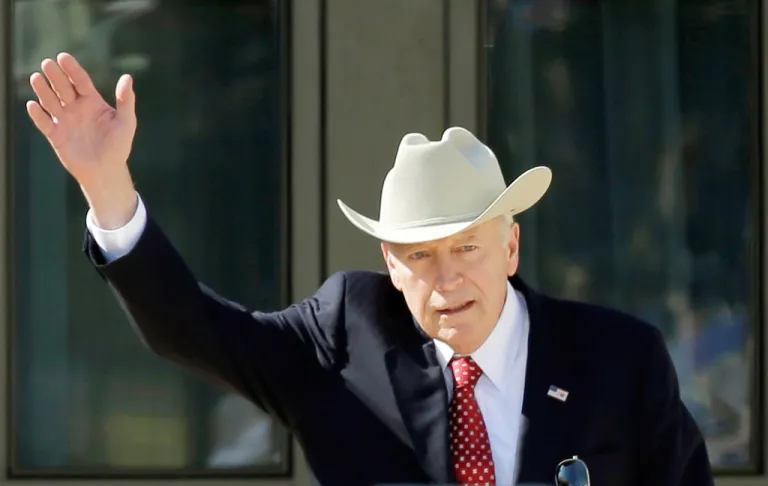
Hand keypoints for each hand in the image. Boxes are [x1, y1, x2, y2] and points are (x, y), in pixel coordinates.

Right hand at [26, 52, 138, 228]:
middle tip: (47, 63)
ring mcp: (64, 121)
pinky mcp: (56, 135)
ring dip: (43, 90)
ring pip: (50, 102)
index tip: (63, 57)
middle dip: (55, 76)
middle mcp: (76, 108)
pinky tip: (33, 105)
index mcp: (92, 102)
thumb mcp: (126, 122)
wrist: (106, 171)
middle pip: (63, 88)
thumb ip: (125, 101)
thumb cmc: (118, 146)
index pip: (80, 81)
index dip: (72, 69)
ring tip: (36, 78)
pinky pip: (44, 123)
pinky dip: (38, 115)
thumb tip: (127, 77)